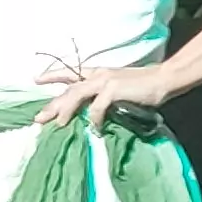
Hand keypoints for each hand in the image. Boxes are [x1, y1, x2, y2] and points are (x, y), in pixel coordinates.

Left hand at [37, 61, 170, 128]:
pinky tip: (93, 128)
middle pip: (69, 89)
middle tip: (38, 117)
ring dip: (65, 110)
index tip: (36, 79)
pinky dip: (93, 119)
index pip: (71, 72)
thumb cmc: (145, 87)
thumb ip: (104, 98)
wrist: (164, 80)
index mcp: (99, 73)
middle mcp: (99, 74)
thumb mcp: (120, 90)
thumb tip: (91, 114)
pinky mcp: (113, 89)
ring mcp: (105, 81)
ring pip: (77, 94)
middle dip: (52, 104)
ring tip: (57, 123)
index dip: (53, 75)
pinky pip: (96, 107)